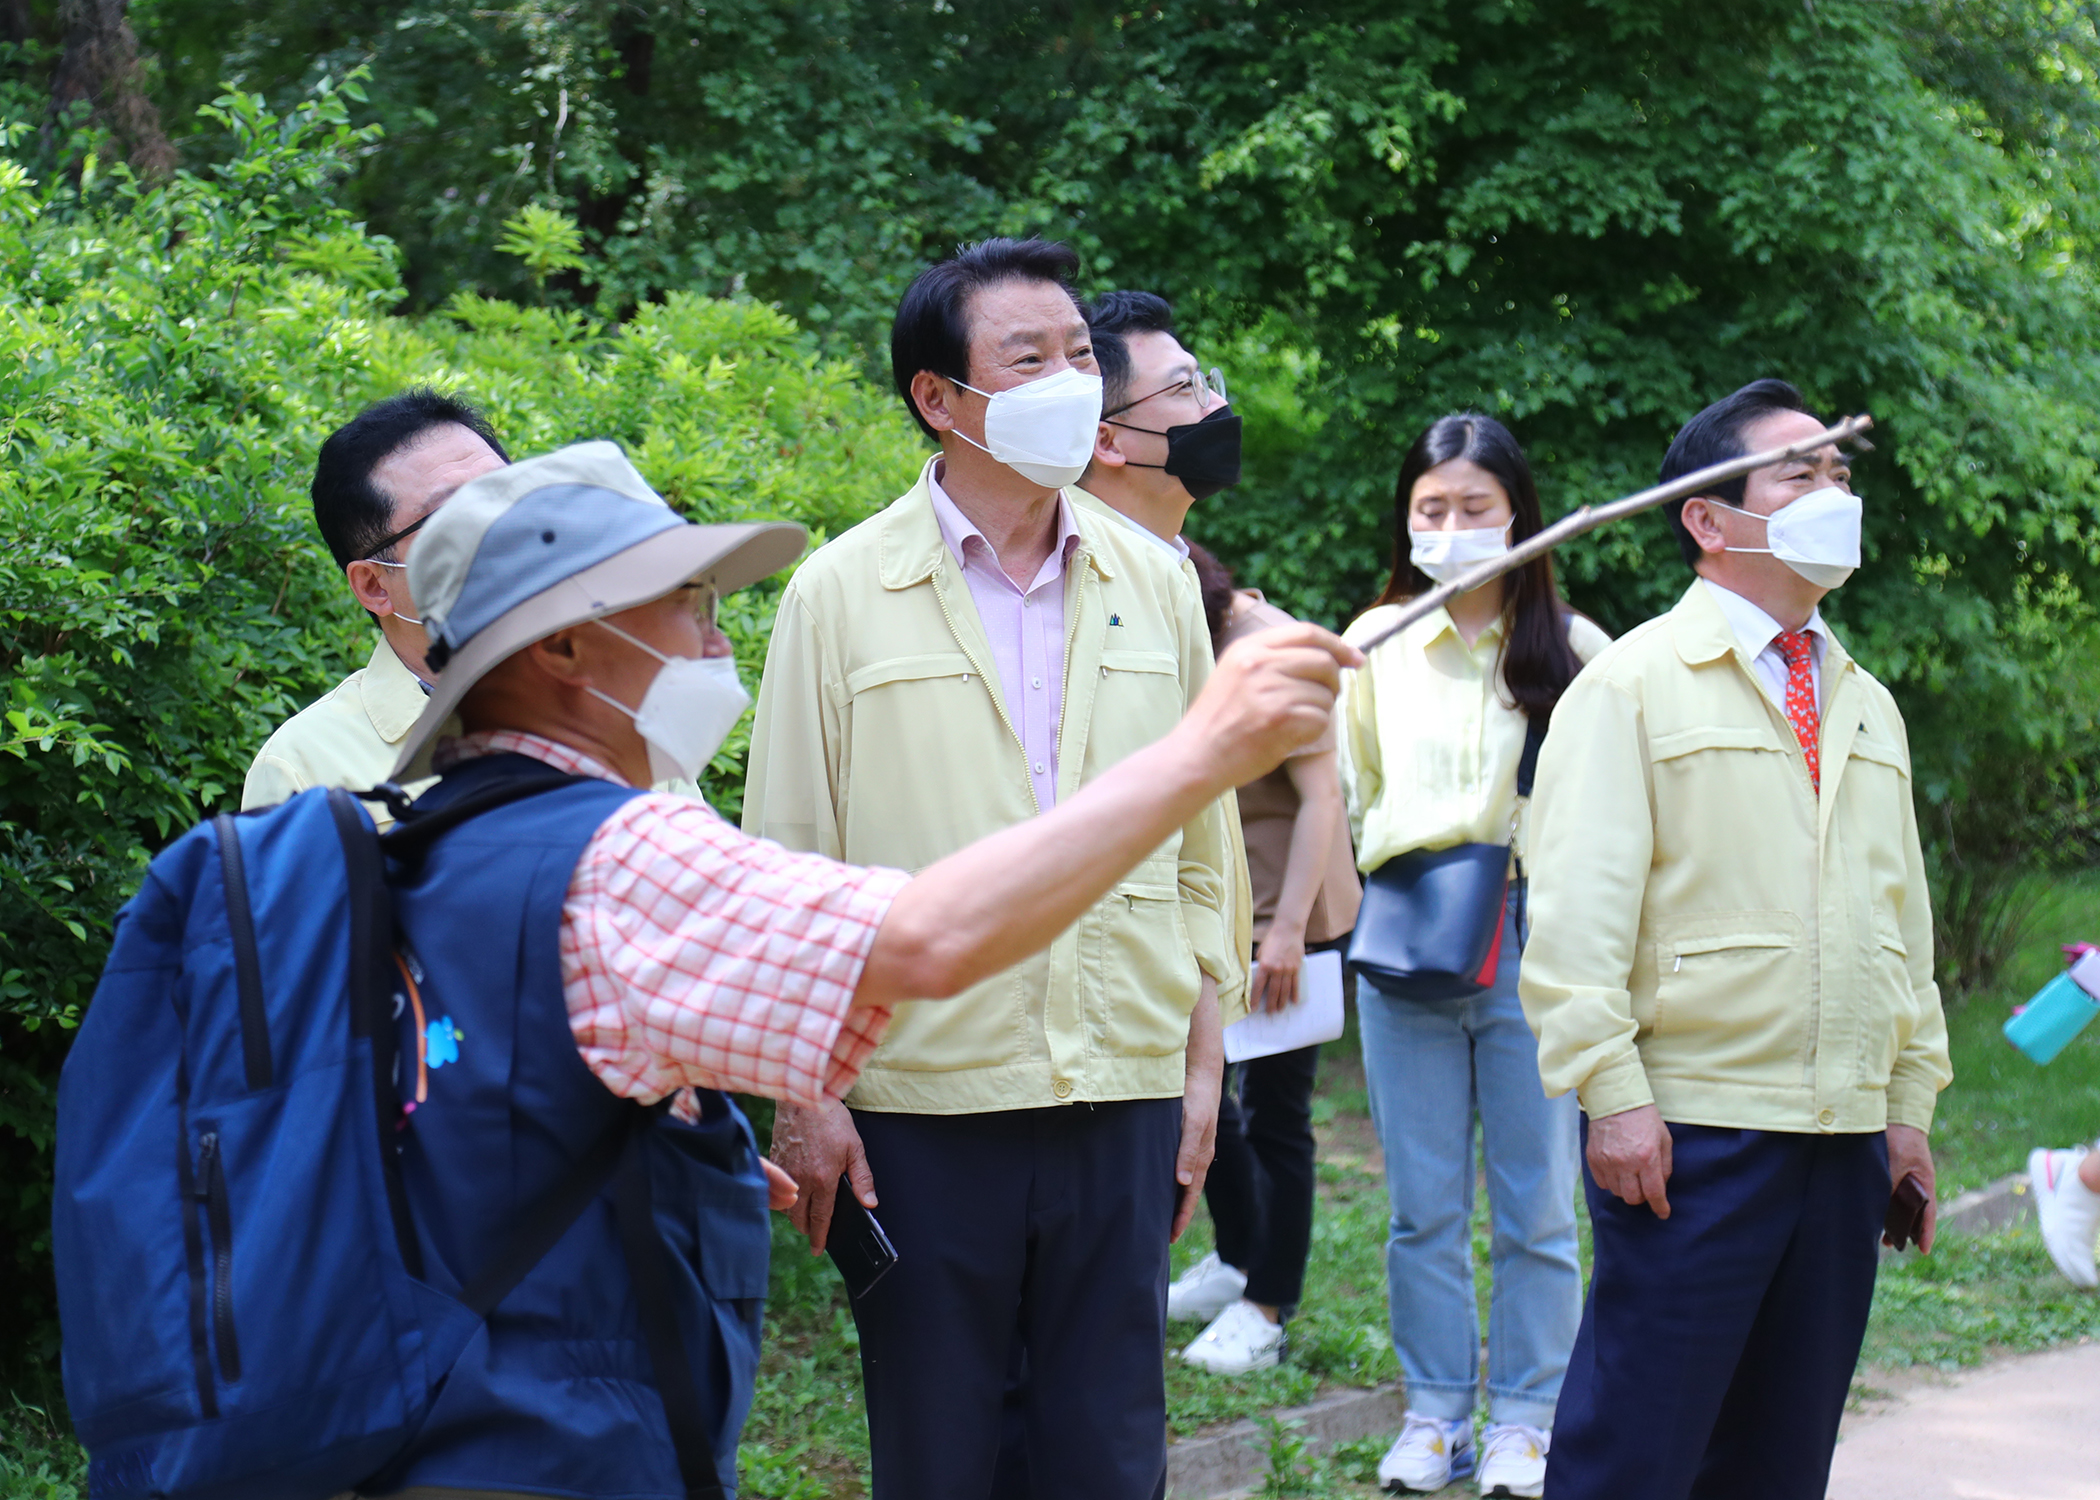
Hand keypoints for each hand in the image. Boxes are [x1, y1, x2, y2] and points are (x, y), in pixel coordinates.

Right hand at [768, 1099, 874, 1253]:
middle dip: (807, 1228)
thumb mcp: (855, 1148)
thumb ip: (862, 1178)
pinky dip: (784, 1196)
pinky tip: (793, 1191)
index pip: (821, 1218)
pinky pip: (777, 1188)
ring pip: (786, 1206)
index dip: (820, 1236)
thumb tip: (869, 1203)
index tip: (819, 1249)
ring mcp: (785, 1171)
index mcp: (823, 1178)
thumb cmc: (831, 1120)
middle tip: (814, 1230)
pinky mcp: (774, 1162)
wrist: (804, 1098)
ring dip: (795, 1213)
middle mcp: (801, 1179)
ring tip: (806, 1212)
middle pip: (799, 1217)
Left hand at [1173, 1062, 1220, 1242]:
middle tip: (1161, 1235)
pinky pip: (1176, 1163)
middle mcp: (1197, 1155)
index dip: (1181, 1216)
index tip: (1171, 1237)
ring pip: (1181, 1179)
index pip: (1190, 1194)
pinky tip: (1157, 1181)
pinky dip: (1168, 1178)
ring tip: (1157, 1214)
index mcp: (1200, 1157)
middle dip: (1176, 1213)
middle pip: (1186, 1192)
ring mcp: (1191, 1146)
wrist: (1200, 1072)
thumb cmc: (1196, 1098)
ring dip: (1172, 1197)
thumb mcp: (1192, 1124)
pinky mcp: (1183, 1135)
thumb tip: (1183, 1182)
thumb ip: (1187, 1151)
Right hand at [1179, 623, 1361, 788]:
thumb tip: (1329, 656)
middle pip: (1323, 661)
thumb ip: (1273, 659)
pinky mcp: (1279, 718)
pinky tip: (1291, 737)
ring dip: (1320, 711)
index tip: (1355, 658)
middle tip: (1323, 699)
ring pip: (1325, 694)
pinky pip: (1321, 719)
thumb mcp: (1236, 673)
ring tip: (1294, 723)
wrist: (1195, 756)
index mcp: (1249, 647)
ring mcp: (1269, 689)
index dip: (1337, 644)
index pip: (1306, 632)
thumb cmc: (1219, 720)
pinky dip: (1314, 731)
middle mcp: (1259, 662)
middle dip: (1333, 682)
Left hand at [1251, 924, 1306, 1013]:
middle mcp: (1277, 969)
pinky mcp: (1296, 968)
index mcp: (1265, 965)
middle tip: (1269, 1013)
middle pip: (1273, 991)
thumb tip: (1258, 977)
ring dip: (1282, 1002)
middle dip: (1270, 1004)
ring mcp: (1288, 970)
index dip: (1255, 999)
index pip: (1258, 986)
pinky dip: (1294, 994)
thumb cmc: (1272, 940)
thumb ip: (1260, 965)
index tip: (1253, 1008)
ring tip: (1279, 1010)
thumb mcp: (1261, 952)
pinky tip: (1293, 1001)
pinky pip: (1295, 984)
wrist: (1288, 930)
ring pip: (1284, 990)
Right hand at [1587, 1104, 1673, 1218]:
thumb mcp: (1664, 1140)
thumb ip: (1665, 1166)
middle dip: (1642, 1197)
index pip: (1654, 1193)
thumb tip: (1660, 1187)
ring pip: (1617, 1192)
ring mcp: (1606, 1161)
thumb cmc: (1644, 1119)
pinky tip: (1616, 1171)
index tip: (1663, 1213)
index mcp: (1647, 1158)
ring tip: (1629, 1174)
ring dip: (1626, 1189)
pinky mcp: (1593, 1159)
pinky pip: (1602, 1183)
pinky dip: (1611, 1182)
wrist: (1616, 1100)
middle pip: (1633, 1198)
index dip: (1660, 1207)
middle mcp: (1625, 1163)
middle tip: (1644, 1186)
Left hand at [1885, 1122, 1937, 1253]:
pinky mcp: (1892, 1173)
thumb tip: (1879, 1204)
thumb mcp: (1895, 1161)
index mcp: (1925, 1183)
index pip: (1929, 1214)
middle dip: (1902, 1230)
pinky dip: (1883, 1204)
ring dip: (1889, 1218)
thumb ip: (1889, 1182)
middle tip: (1888, 1244)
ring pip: (1899, 1205)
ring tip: (1877, 1233)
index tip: (1923, 1251)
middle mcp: (1917, 1184)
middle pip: (1912, 1214)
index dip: (1926, 1233)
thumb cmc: (1901, 1138)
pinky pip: (1889, 1194)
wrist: (1897, 1116)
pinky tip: (1870, 1210)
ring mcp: (1905, 1179)